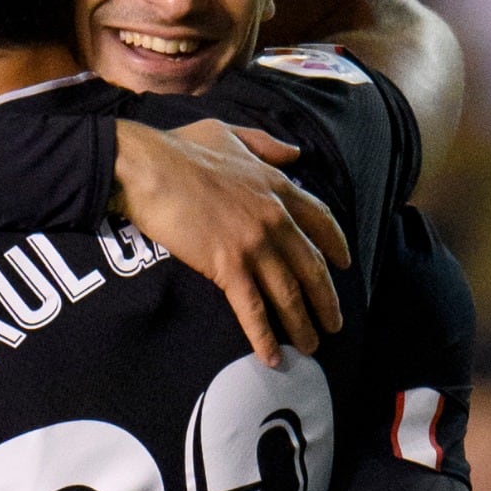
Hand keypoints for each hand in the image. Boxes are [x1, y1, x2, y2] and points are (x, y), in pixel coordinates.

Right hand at [114, 118, 349, 365]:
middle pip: (311, 267)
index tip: (343, 265)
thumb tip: (295, 153)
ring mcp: (253, 244)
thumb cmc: (180, 149)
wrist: (146, 167)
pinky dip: (264, 337)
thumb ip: (266, 145)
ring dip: (302, 325)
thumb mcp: (230, 133)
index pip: (320, 220)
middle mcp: (274, 217)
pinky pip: (253, 309)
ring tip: (311, 347)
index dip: (334, 245)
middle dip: (326, 300)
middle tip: (335, 323)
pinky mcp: (227, 266)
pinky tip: (272, 357)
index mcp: (276, 185)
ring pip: (288, 294)